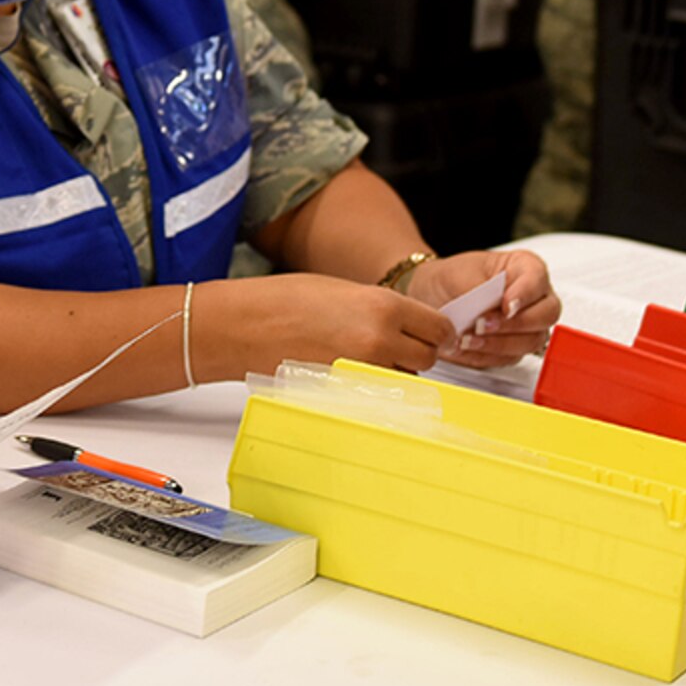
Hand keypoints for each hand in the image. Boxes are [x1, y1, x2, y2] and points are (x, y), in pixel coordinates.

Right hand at [206, 273, 457, 376]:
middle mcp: (380, 341)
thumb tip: (409, 324)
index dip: (436, 332)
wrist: (245, 326)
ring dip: (394, 371)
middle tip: (394, 344)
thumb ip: (383, 308)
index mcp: (384, 307)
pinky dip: (371, 387)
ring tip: (362, 356)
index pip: (439, 329)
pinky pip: (376, 395)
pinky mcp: (347, 394)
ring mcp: (364, 372)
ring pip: (403, 379)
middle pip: (427, 358)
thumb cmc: (284, 301)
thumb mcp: (345, 290)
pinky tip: (348, 371)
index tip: (431, 334)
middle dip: (416, 352)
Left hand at [403, 250, 559, 367]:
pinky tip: (465, 347)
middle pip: (546, 315)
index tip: (506, 306)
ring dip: (498, 344)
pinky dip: (485, 355)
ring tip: (467, 339)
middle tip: (483, 324)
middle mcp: (534, 298)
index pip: (538, 280)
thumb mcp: (458, 274)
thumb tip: (487, 306)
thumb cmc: (452, 278)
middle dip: (515, 323)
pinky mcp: (513, 348)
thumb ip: (477, 289)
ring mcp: (528, 325)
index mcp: (525, 268)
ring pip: (530, 341)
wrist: (433, 296)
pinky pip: (509, 358)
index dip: (525, 295)